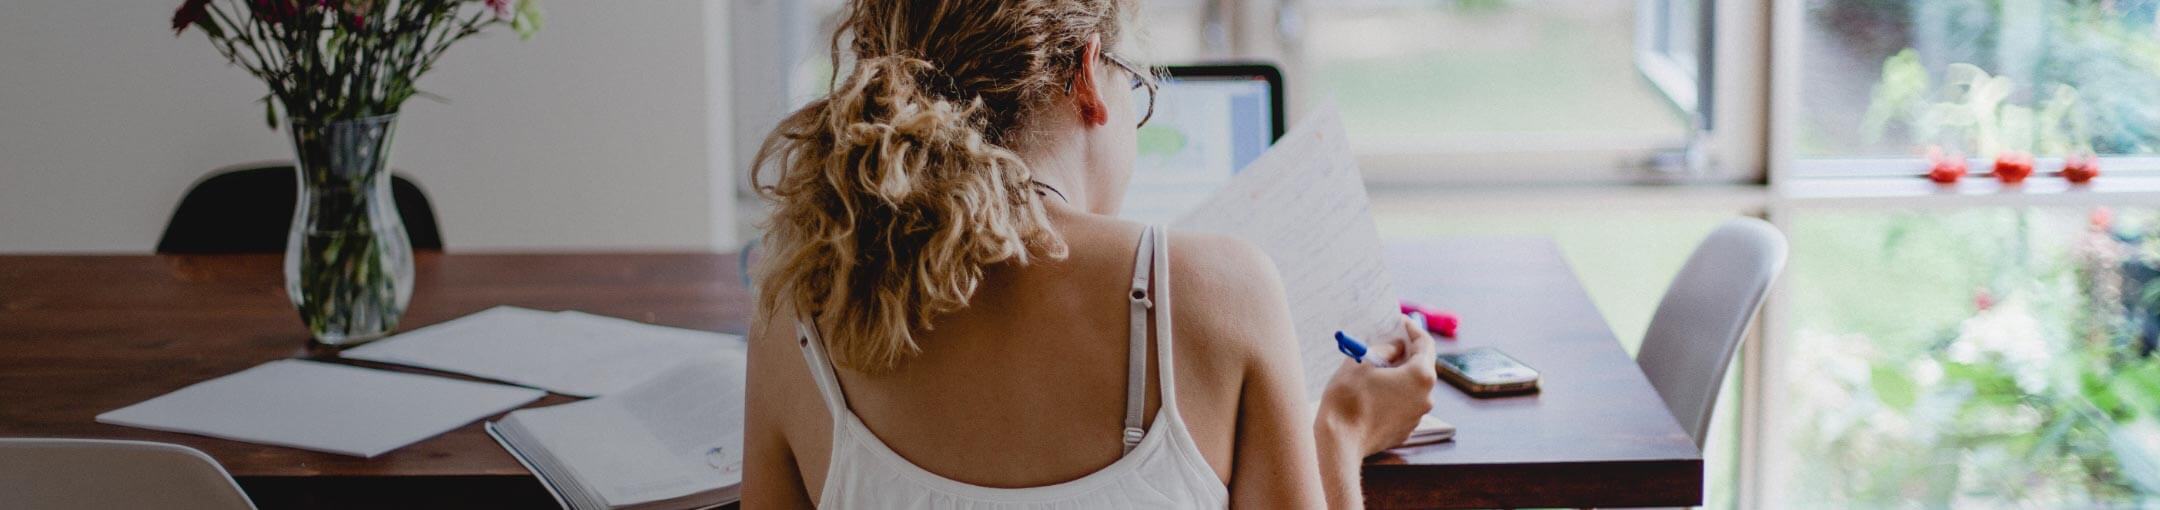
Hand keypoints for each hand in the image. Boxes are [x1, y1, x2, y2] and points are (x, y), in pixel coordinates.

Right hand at [1315, 316, 1438, 456]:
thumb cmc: (1349, 398)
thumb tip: (1397, 347)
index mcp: (1420, 376)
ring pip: (1413, 387)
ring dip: (1400, 374)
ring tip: (1378, 367)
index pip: (1425, 344)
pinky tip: (1376, 391)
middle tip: (1390, 341)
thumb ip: (1385, 348)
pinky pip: (1404, 404)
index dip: (1413, 329)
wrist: (1340, 441)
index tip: (1401, 322)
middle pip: (1422, 366)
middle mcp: (1426, 397)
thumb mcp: (1362, 361)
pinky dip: (1395, 394)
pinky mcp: (1405, 429)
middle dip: (1407, 352)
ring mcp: (1417, 416)